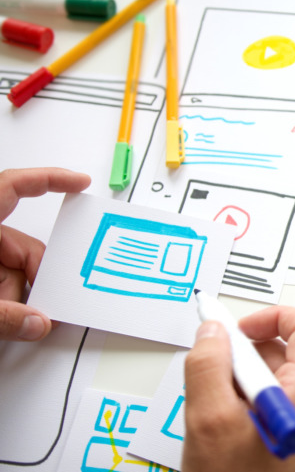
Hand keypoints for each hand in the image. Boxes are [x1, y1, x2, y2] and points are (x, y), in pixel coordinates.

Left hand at [0, 167, 90, 340]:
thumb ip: (4, 316)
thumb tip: (38, 324)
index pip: (15, 185)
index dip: (49, 179)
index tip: (80, 182)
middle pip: (22, 246)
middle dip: (36, 279)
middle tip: (44, 307)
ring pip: (12, 268)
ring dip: (17, 295)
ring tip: (16, 320)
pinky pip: (1, 281)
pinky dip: (7, 300)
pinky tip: (9, 319)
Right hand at [182, 306, 294, 471]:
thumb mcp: (209, 421)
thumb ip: (209, 366)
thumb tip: (214, 332)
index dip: (270, 318)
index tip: (236, 331)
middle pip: (292, 351)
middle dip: (249, 356)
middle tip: (216, 377)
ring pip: (283, 376)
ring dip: (247, 381)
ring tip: (221, 412)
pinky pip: (284, 399)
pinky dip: (254, 400)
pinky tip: (231, 427)